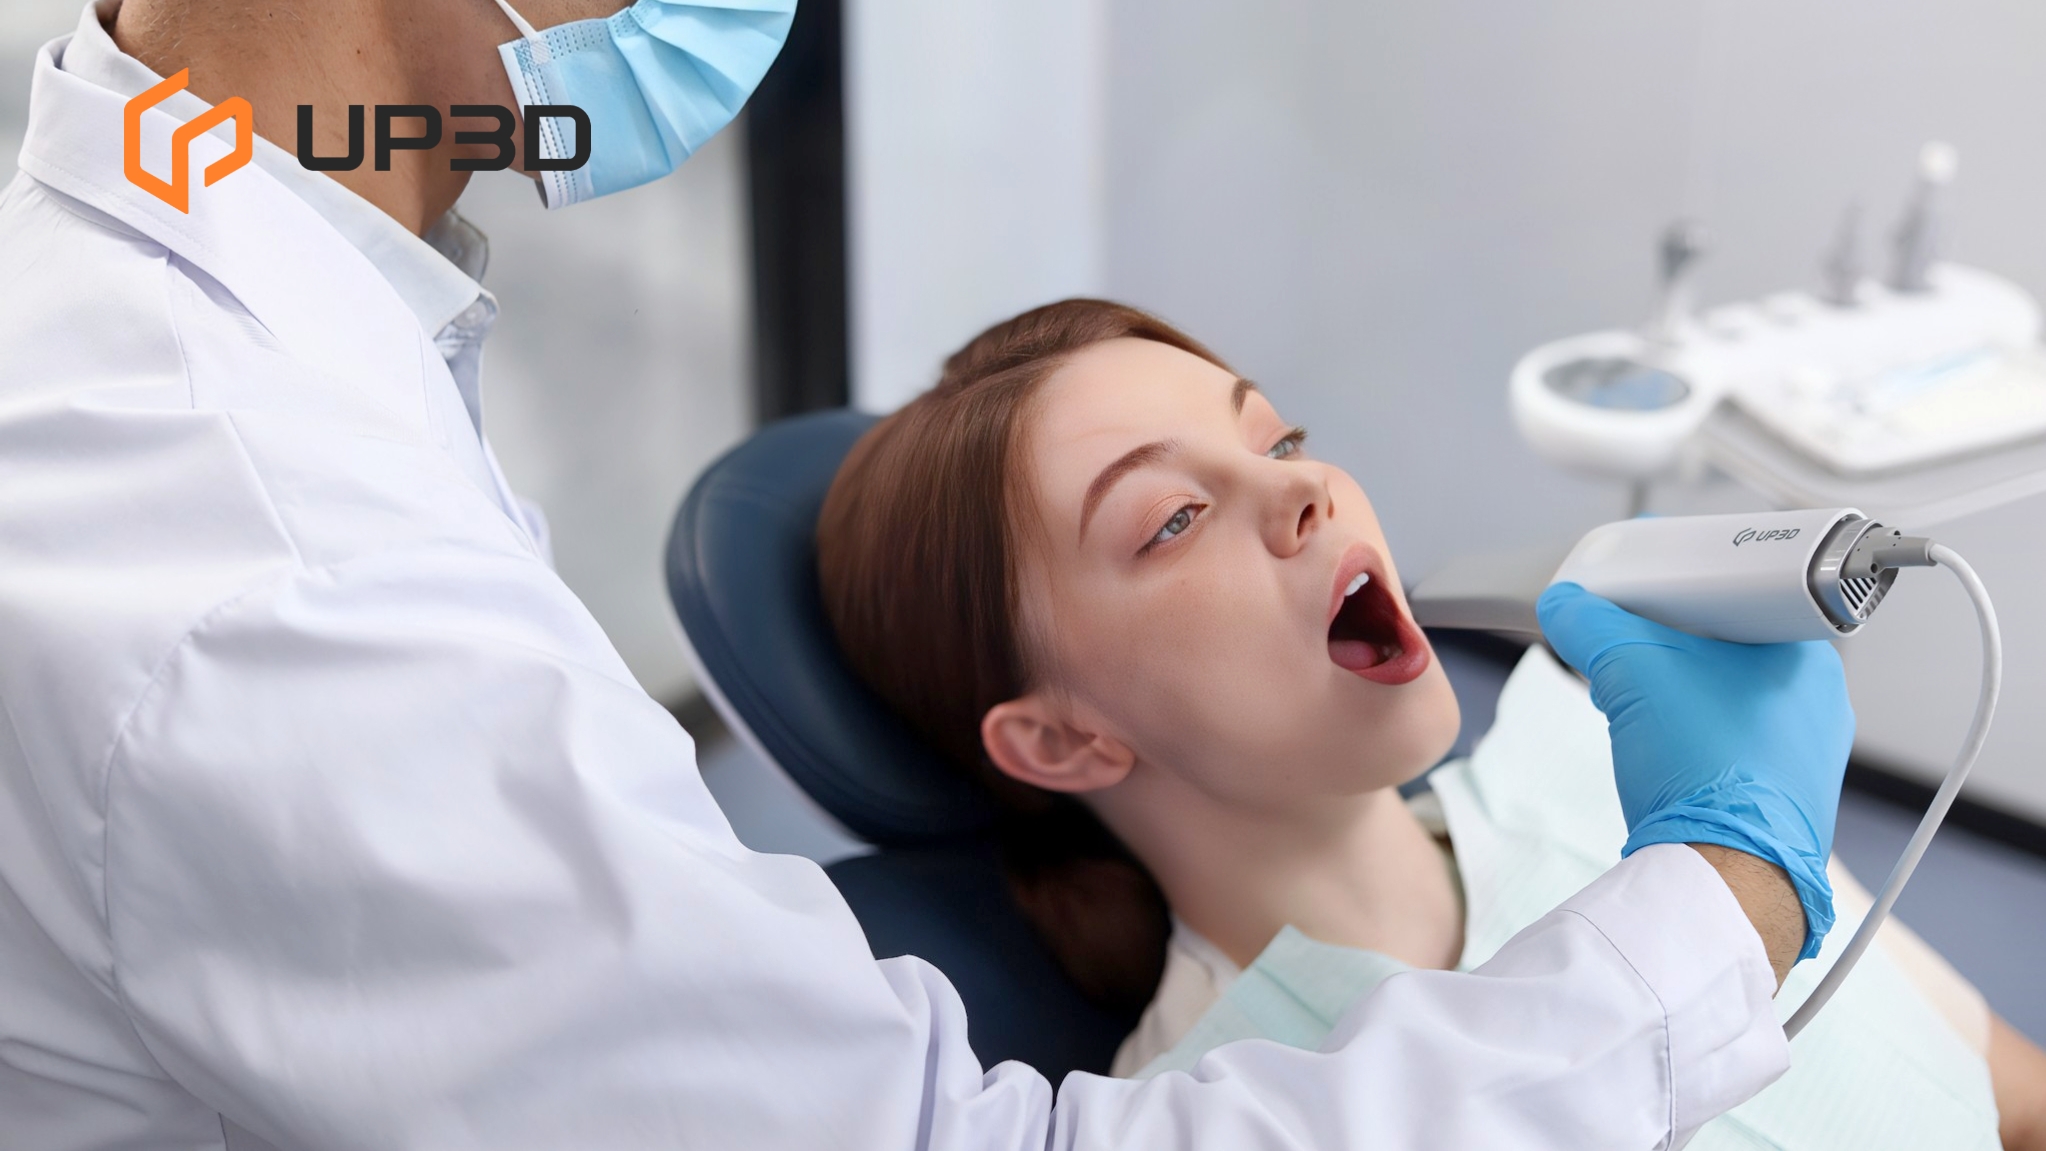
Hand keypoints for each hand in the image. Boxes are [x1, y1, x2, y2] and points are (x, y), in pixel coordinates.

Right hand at [1538, 582, 1853, 960]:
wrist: (1727, 875)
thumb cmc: (1706, 770)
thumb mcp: (1631, 671)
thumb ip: (1590, 626)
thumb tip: (1563, 605)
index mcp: (1806, 654)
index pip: (1736, 599)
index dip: (1678, 595)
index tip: (1640, 602)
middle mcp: (1819, 702)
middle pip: (1726, 650)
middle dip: (1667, 652)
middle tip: (1628, 656)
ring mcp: (1806, 755)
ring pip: (1727, 700)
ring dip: (1678, 700)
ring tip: (1640, 713)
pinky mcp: (1785, 798)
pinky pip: (1731, 748)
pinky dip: (1693, 743)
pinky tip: (1665, 756)